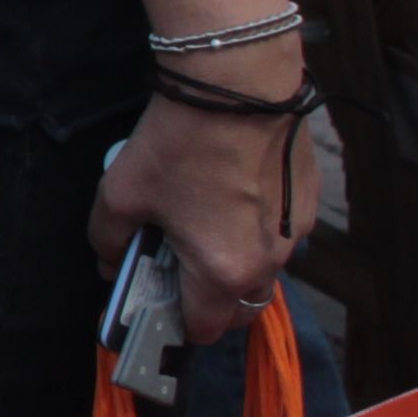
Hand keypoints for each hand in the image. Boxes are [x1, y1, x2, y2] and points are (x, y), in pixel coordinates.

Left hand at [91, 44, 314, 344]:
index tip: (153, 301)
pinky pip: (279, 237)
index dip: (173, 322)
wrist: (239, 86)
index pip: (203, 330)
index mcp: (223, 272)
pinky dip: (255, 233)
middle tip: (175, 268)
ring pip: (263, 274)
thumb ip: (108, 241)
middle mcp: (269, 264)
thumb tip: (109, 264)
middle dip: (207, 301)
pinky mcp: (310, 205)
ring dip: (234, 267)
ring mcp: (295, 236)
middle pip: (239, 309)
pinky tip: (228, 198)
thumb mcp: (121, 194)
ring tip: (200, 228)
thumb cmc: (178, 144)